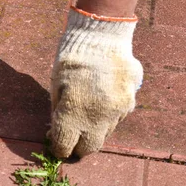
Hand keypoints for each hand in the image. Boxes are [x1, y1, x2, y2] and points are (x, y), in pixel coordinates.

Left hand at [48, 8, 142, 157]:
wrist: (101, 36)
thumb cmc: (71, 60)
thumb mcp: (55, 87)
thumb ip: (58, 113)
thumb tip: (56, 133)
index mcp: (72, 113)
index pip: (64, 146)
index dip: (58, 148)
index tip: (56, 143)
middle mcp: (96, 117)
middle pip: (88, 149)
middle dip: (78, 148)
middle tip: (72, 140)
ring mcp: (116, 112)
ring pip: (104, 135)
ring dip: (93, 132)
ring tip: (86, 117)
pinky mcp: (129, 103)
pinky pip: (117, 120)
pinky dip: (107, 118)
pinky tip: (100, 103)